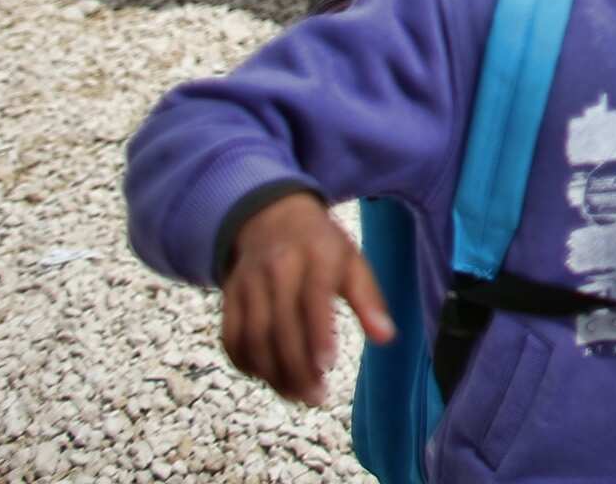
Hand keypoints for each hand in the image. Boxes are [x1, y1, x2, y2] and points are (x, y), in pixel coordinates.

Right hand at [220, 192, 393, 406]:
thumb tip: (386, 338)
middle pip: (280, 325)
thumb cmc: (322, 247)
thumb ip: (369, 300)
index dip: (318, 333)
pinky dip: (246, 363)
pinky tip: (268, 378)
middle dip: (296, 367)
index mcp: (315, 255)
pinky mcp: (228, 296)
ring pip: (252, 337)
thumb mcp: (353, 262)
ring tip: (297, 395)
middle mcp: (277, 267)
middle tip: (317, 397)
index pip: (314, 296)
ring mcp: (248, 282)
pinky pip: (230, 337)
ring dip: (272, 373)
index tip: (328, 366)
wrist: (271, 218)